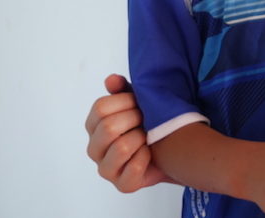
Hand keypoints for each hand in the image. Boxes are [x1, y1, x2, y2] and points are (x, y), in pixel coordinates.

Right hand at [84, 74, 170, 191]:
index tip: (139, 101)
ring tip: (148, 135)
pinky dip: (146, 156)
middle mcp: (94, 148)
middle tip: (147, 117)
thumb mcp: (137, 101)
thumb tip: (111, 79)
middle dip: (134, 118)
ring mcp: (106, 169)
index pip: (100, 108)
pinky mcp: (122, 185)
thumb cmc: (148, 122)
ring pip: (121, 147)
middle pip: (108, 127)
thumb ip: (123, 90)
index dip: (124, 101)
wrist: (171, 148)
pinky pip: (134, 168)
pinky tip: (150, 152)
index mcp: (94, 125)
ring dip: (141, 138)